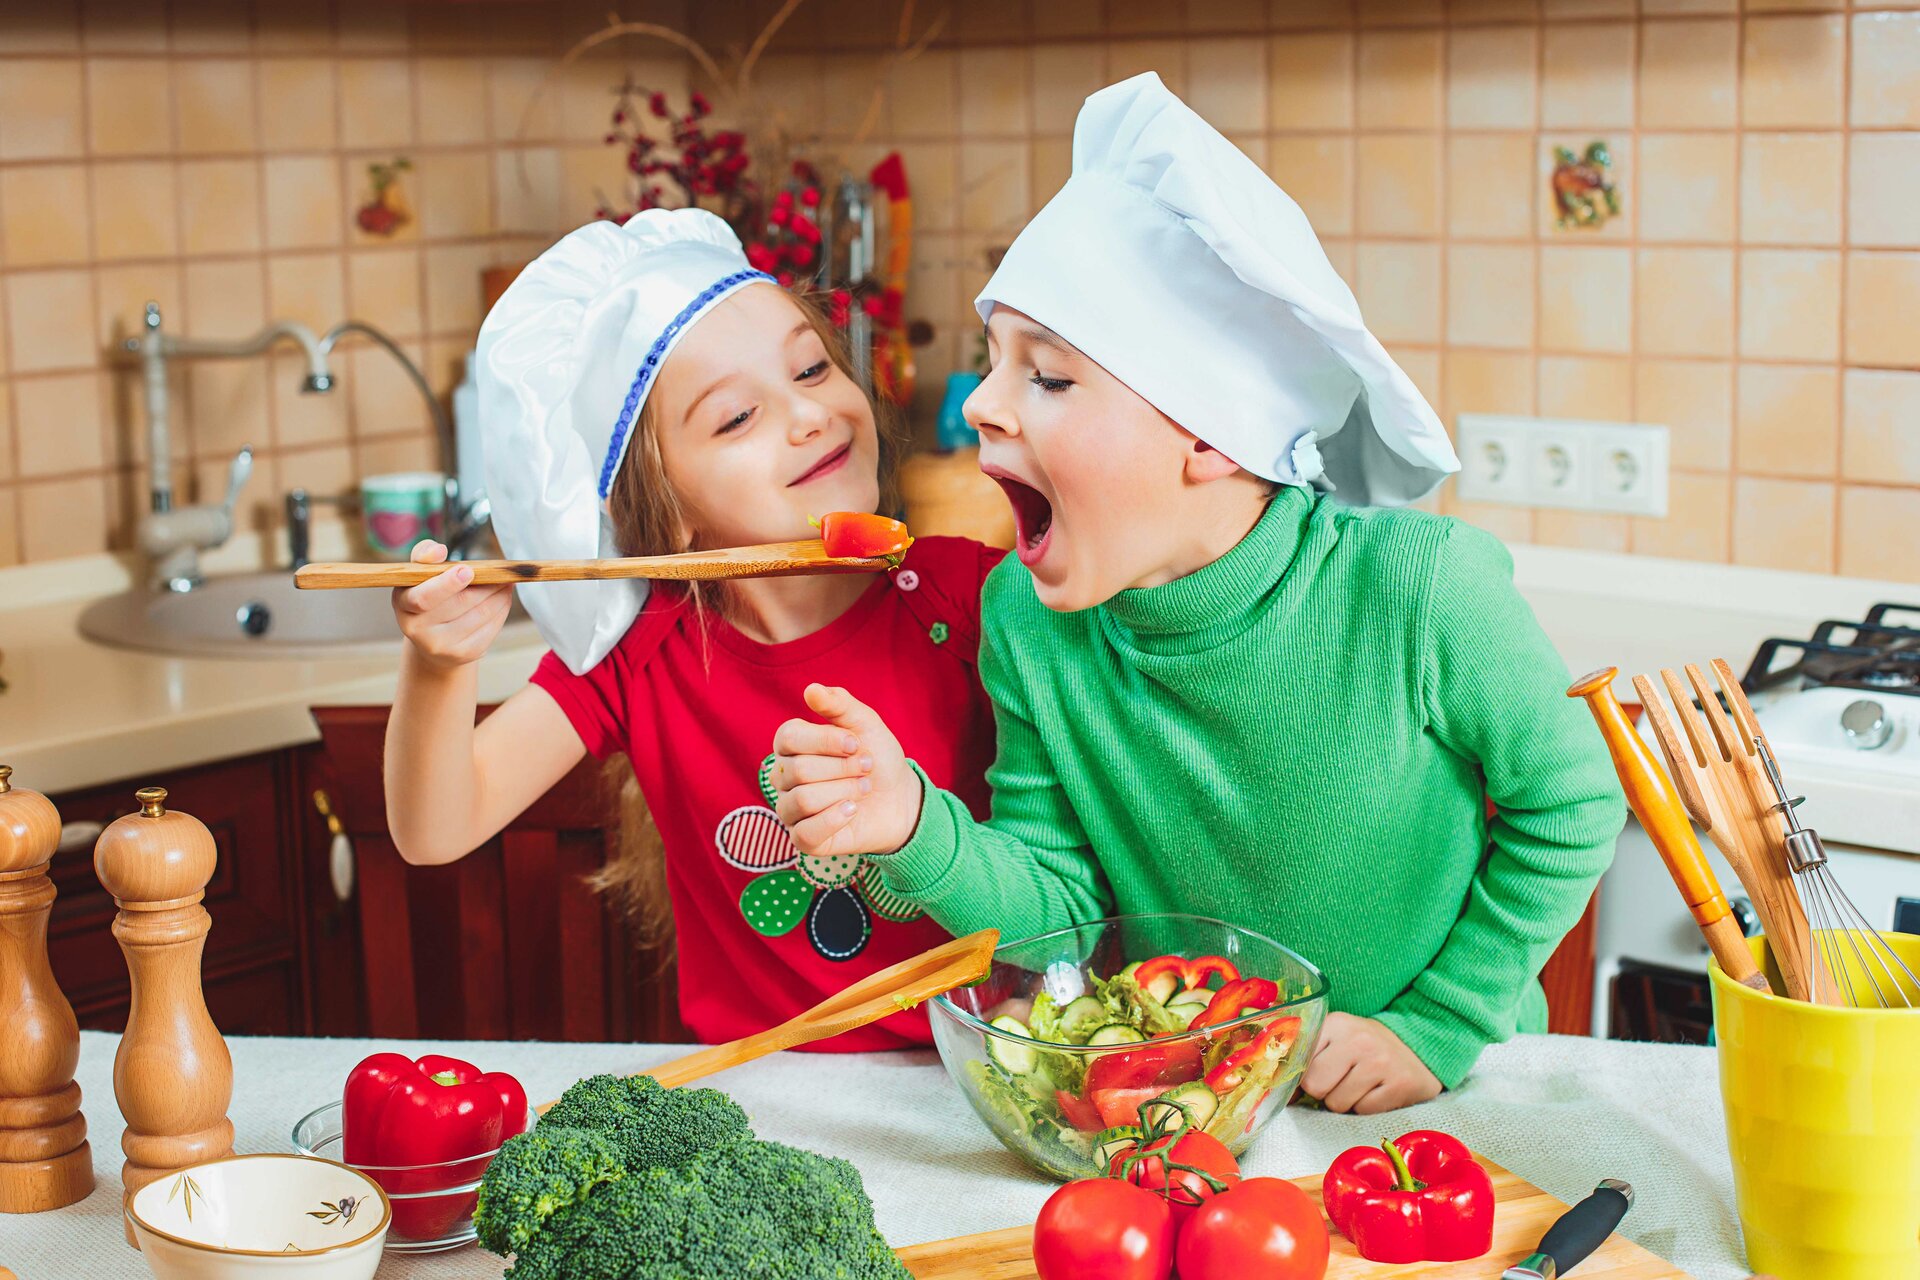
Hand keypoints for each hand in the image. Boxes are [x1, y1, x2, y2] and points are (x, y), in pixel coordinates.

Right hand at [390, 540, 513, 671]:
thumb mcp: (419, 574)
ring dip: (498, 596)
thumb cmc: (429, 593)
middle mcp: (417, 629)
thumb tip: (439, 551)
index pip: (424, 597)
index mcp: (404, 603)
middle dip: (485, 586)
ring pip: (480, 615)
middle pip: (460, 604)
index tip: (467, 570)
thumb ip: (425, 555)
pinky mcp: (462, 655)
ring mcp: (440, 645)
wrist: (432, 638)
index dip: (447, 584)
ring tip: (505, 583)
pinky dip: (501, 610)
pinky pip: (490, 629)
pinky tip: (503, 599)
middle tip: (500, 573)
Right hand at [771, 684, 922, 858]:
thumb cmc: (877, 758)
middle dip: (843, 768)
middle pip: (798, 770)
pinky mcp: (804, 840)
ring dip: (844, 791)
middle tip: (866, 767)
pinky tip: (853, 810)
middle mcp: (784, 777)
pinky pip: (804, 833)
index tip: (855, 742)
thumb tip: (811, 690)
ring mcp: (791, 810)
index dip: (825, 740)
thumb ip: (839, 704)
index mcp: (791, 746)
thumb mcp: (865, 723)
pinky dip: (834, 819)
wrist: (901, 798)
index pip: (788, 738)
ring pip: (802, 800)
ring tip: (864, 788)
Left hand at [1300, 1013, 1442, 1114]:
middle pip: (1315, 1087)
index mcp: (1335, 1023)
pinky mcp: (1400, 1084)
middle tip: (1340, 1081)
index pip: (1299, 1062)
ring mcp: (1381, 1062)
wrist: (1416, 1051)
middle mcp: (1358, 1039)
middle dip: (1323, 1092)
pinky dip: (1366, 1109)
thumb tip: (1280, 1093)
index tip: (1313, 1076)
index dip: (1302, 1076)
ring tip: (1359, 1086)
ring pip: (1338, 1104)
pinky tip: (1376, 1092)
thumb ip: (1305, 1058)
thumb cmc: (1364, 1049)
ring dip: (1345, 1102)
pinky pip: (1363, 1112)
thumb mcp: (1334, 1040)